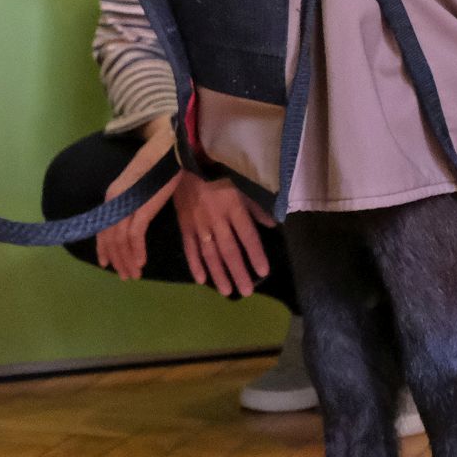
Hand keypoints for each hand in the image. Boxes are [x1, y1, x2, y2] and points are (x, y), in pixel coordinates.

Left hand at [94, 123, 180, 280]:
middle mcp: (114, 201)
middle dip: (118, 260)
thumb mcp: (140, 187)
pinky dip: (137, 251)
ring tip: (134, 274)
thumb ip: (134, 203)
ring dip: (127, 260)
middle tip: (126, 275)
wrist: (170, 147)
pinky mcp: (142, 207)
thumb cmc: (160, 166)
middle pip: (110, 238)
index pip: (103, 228)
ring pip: (121, 241)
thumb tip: (134, 221)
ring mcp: (127, 204)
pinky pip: (135, 236)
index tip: (109, 264)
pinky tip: (142, 262)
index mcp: (112, 196)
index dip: (105, 249)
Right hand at [173, 172, 276, 297]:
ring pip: (210, 254)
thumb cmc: (217, 174)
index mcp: (233, 208)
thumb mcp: (241, 185)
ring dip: (218, 274)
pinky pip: (190, 248)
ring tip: (226, 291)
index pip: (247, 236)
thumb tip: (272, 225)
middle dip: (238, 272)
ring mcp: (198, 225)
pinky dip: (194, 264)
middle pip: (229, 250)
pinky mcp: (184, 226)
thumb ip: (256, 207)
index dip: (256, 254)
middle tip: (246, 292)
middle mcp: (217, 220)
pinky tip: (201, 280)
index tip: (263, 272)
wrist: (185, 164)